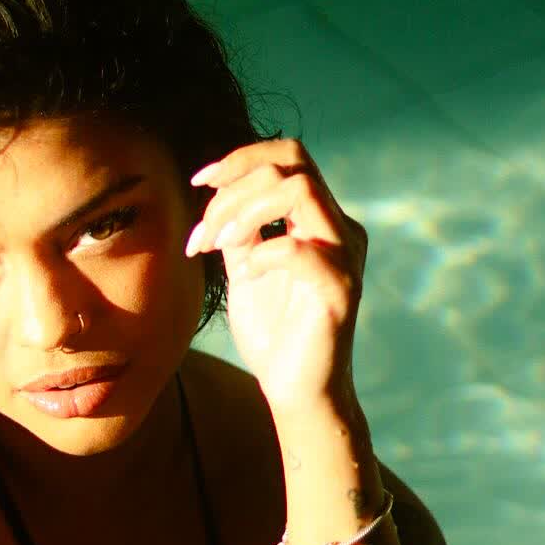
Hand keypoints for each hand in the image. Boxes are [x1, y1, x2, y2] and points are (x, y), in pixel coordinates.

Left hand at [185, 139, 365, 413]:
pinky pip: (298, 249)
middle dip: (235, 188)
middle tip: (205, 233)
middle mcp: (340, 227)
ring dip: (245, 211)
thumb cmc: (272, 330)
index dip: (240, 158)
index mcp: (320, 218)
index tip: (198, 181)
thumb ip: (240, 227)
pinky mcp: (342, 288)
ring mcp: (346, 255)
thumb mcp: (245, 265)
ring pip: (300, 189)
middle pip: (293, 162)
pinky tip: (246, 277)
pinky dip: (260, 255)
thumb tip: (218, 190)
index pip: (289, 156)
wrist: (293, 389)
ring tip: (220, 247)